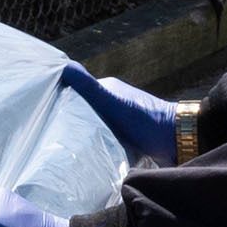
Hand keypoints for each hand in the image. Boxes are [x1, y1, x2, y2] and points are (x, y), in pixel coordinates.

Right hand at [62, 63, 193, 163]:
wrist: (179, 141)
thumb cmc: (145, 120)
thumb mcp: (112, 102)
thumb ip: (89, 87)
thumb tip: (62, 66)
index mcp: (110, 90)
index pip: (78, 94)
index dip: (62, 103)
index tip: (47, 118)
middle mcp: (116, 103)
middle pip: (86, 113)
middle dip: (72, 123)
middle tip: (55, 139)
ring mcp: (124, 122)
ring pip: (97, 128)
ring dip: (86, 138)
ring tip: (69, 151)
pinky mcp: (131, 139)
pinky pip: (108, 142)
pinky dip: (100, 148)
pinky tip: (91, 159)